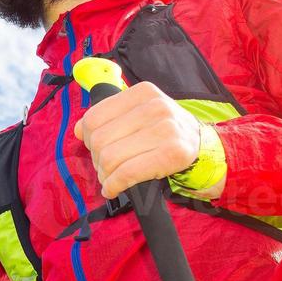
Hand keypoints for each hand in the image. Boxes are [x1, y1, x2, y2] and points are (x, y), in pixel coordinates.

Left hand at [72, 81, 206, 200]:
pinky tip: (114, 188)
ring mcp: (166, 129)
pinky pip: (127, 173)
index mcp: (143, 92)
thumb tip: (78, 130)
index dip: (87, 138)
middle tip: (106, 168)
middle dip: (97, 160)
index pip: (93, 117)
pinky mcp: (173, 153)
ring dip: (105, 175)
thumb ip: (108, 117)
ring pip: (110, 158)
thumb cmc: (165, 132)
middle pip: (99, 140)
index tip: (97, 148)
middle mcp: (156, 106)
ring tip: (113, 178)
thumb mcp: (139, 114)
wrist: (203, 147)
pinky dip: (114, 185)